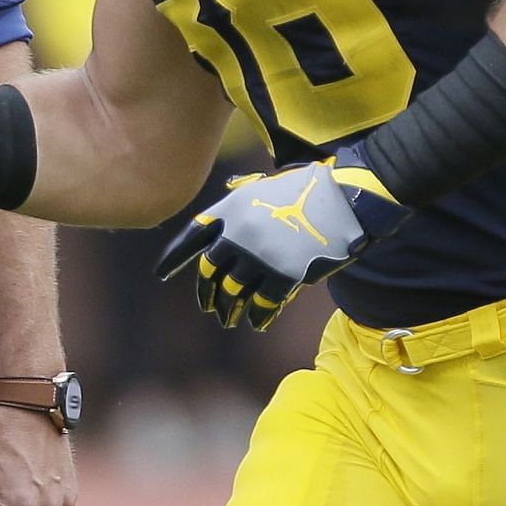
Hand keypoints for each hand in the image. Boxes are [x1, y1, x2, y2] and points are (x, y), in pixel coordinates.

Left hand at [156, 150, 406, 329]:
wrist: (346, 197)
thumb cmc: (307, 186)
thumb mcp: (264, 183)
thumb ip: (241, 194)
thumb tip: (228, 192)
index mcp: (229, 209)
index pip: (190, 238)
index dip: (173, 258)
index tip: (160, 274)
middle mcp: (237, 235)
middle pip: (209, 271)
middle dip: (205, 292)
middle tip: (206, 305)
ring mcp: (259, 258)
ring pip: (232, 292)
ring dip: (228, 309)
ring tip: (228, 319)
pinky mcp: (284, 276)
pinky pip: (263, 304)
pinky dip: (258, 315)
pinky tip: (257, 322)